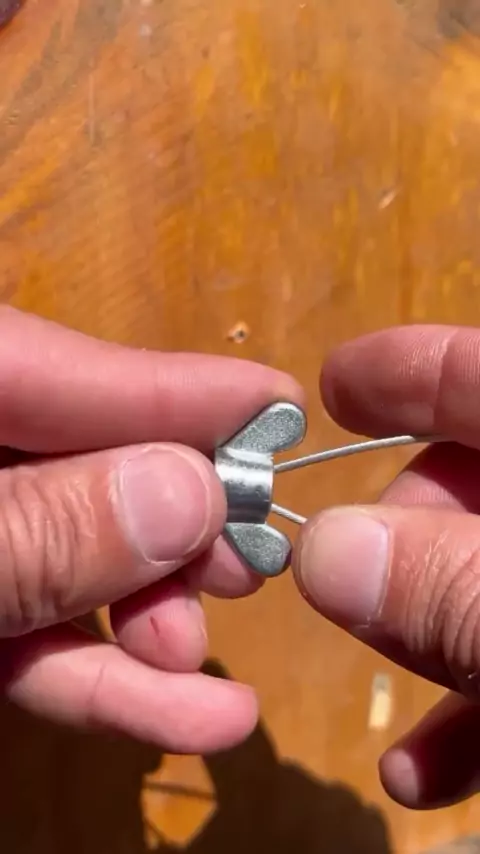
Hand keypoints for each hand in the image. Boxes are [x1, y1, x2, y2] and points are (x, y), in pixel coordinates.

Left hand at [0, 306, 301, 752]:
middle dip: (168, 520)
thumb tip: (187, 494)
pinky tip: (188, 718)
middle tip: (246, 558)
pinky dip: (99, 680)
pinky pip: (31, 634)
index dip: (173, 390)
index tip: (280, 405)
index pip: (57, 370)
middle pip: (77, 463)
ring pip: (64, 561)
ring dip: (142, 619)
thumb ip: (36, 529)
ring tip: (199, 660)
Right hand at [293, 325, 479, 809]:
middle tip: (352, 588)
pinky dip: (473, 706)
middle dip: (404, 531)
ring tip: (388, 676)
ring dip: (423, 632)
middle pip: (474, 481)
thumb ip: (461, 590)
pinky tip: (424, 767)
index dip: (411, 370)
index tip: (332, 389)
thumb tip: (328, 553)